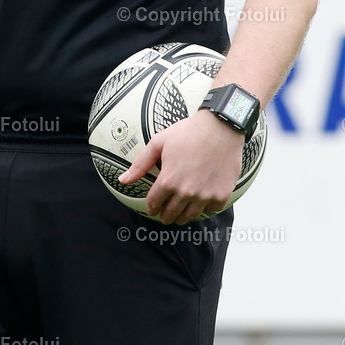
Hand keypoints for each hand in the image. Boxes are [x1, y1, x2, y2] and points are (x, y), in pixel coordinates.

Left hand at [119, 111, 244, 224]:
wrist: (220, 127)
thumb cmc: (189, 132)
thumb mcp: (159, 143)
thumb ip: (140, 164)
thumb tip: (123, 180)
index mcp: (168, 180)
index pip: (154, 203)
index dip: (151, 207)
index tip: (152, 209)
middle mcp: (186, 192)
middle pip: (171, 213)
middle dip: (165, 216)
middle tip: (165, 217)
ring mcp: (205, 195)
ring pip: (190, 216)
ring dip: (183, 217)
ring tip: (180, 216)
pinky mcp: (221, 195)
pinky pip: (211, 210)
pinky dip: (206, 208)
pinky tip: (202, 203)